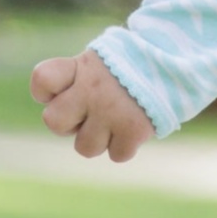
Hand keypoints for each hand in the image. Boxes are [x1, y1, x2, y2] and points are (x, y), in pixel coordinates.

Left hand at [30, 50, 156, 161]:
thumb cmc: (127, 68)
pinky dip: (125, 146)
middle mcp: (91, 89)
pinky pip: (116, 155)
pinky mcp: (133, 130)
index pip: (42, 80)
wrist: (174, 64)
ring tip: (114, 121)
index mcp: (80, 67)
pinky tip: (132, 126)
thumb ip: (73, 82)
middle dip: (69, 124)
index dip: (46, 92)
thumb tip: (59, 120)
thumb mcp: (97, 62)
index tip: (64, 89)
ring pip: (85, 148)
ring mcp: (112, 111)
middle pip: (53, 122)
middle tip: (87, 114)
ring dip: (99, 139)